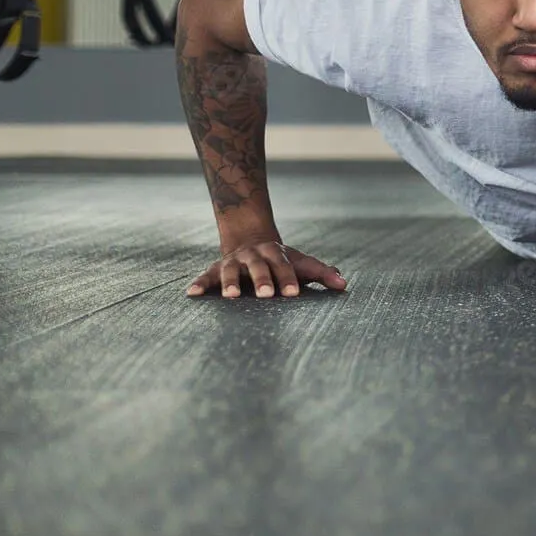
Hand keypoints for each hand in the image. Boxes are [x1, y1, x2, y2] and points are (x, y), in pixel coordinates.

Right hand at [187, 239, 346, 298]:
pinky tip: (191, 295)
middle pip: (259, 267)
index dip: (289, 279)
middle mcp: (254, 256)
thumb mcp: (302, 263)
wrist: (250, 238)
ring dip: (230, 283)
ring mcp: (234, 262)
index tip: (294, 294)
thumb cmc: (282, 260)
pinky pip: (206, 276)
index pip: (285, 266)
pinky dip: (199, 284)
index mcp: (276, 255)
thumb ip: (321, 273)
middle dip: (263, 280)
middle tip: (266, 295)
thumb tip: (344, 285)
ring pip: (231, 271)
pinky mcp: (216, 269)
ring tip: (231, 297)